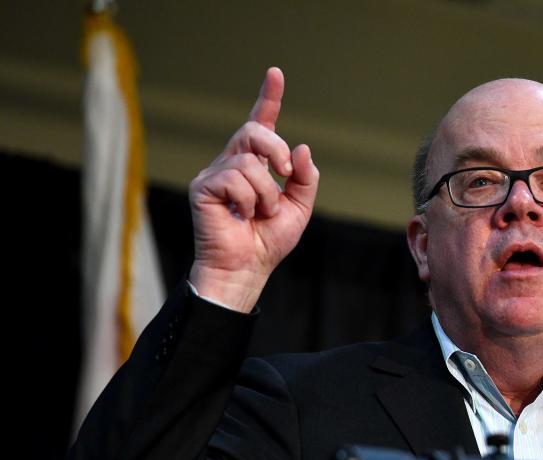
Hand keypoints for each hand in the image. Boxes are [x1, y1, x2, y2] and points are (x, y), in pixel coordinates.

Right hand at [187, 67, 318, 311]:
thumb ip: (305, 178)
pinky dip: (248, 201)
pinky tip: (241, 217)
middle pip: (254, 131)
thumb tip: (302, 148)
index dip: (268, 99)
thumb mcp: (299, 207)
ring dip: (266, 192)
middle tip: (286, 174)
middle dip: (276, 149)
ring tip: (259, 214)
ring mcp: (215, 173)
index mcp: (256, 165)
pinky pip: (234, 180)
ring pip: (249, 162)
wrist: (247, 268)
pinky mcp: (202, 187)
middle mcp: (233, 163)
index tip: (276, 73)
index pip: (261, 125)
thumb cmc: (268, 241)